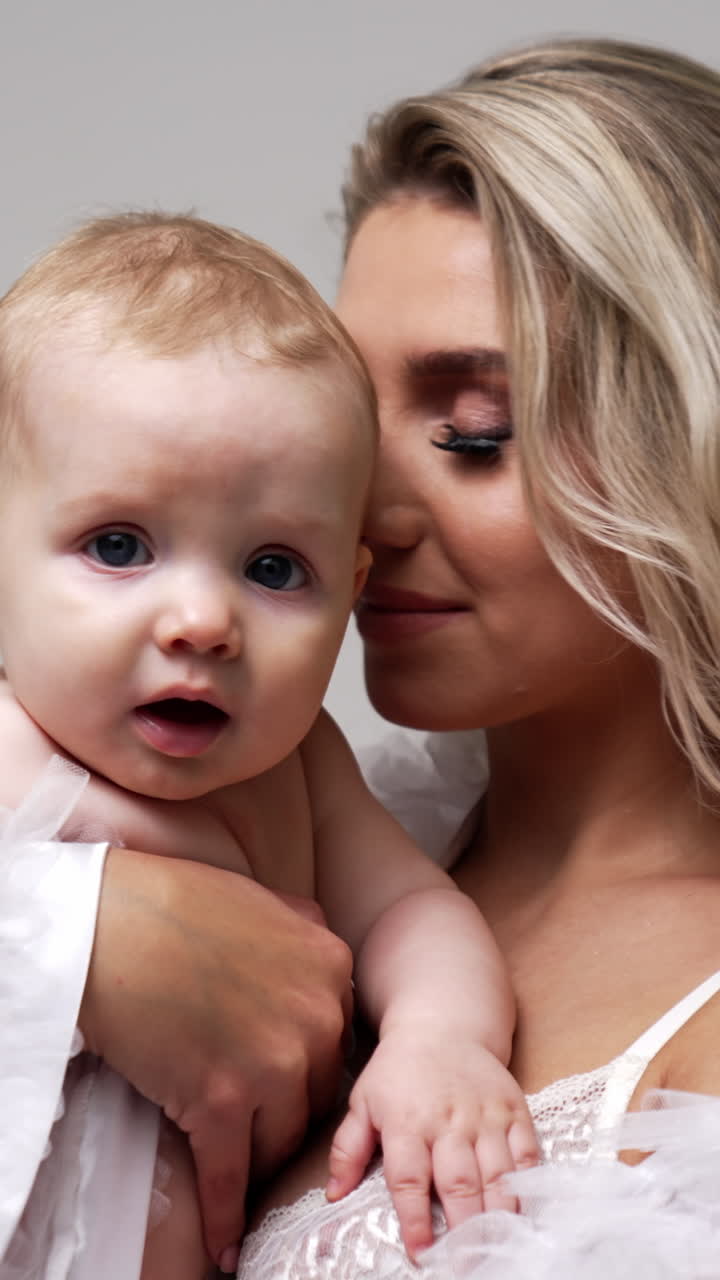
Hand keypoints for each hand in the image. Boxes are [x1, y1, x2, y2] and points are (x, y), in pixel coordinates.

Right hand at [80, 849, 352, 1269]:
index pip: (336, 1040)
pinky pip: (232, 1174)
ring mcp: (274, 1062)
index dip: (308, 1068)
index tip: (293, 1090)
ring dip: (259, 1164)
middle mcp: (317, 1017)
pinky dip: (226, 1212)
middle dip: (288, 1116)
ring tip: (245, 1180)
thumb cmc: (175, 902)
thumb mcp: (264, 901)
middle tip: (264, 1134)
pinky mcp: (221, 1101)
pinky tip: (223, 1239)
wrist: (112, 923)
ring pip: (280, 1139)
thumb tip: (311, 958)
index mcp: (329, 965)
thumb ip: (300, 934)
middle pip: (315, 1094)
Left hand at [326, 1030, 538, 1259]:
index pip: (409, 1180)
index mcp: (406, 1122)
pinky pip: (527, 1153)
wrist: (443, 1024)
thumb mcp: (363, 1101)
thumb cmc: (398, 1070)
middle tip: (467, 1266)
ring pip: (498, 1174)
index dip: (415, 1220)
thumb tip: (334, 1194)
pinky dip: (529, 1184)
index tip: (420, 1255)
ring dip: (500, 1217)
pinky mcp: (514, 1109)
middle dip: (464, 1231)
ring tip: (500, 1249)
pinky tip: (526, 1212)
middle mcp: (447, 1121)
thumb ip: (348, 1149)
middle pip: (459, 1183)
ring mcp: (485, 1115)